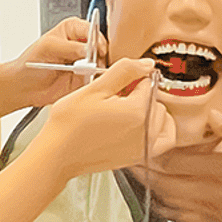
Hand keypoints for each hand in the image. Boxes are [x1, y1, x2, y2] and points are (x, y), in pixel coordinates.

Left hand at [6, 16, 106, 105]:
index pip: (92, 29)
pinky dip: (96, 81)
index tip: (97, 48)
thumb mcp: (47, 47)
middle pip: (101, 46)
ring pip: (102, 63)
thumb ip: (69, 47)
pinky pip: (97, 79)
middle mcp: (81, 45)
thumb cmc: (31, 63)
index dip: (97, 38)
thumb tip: (87, 49)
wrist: (24, 87)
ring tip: (88, 73)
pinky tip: (88, 82)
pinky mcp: (86, 79)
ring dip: (98, 69)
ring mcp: (85, 63)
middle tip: (92, 63)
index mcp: (72, 30)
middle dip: (100, 55)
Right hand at [36, 58, 176, 178]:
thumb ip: (125, 71)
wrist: (58, 154)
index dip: (131, 81)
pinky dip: (157, 131)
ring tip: (127, 112)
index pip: (147, 83)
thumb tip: (147, 63)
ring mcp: (144, 147)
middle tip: (117, 99)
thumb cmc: (70, 123)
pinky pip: (163, 141)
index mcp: (138, 112)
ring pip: (163, 120)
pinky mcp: (139, 158)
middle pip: (157, 101)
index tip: (116, 87)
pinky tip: (138, 127)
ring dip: (151, 112)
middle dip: (141, 97)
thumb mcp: (95, 88)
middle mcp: (147, 132)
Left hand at [134, 110, 221, 221]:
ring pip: (171, 201)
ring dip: (150, 188)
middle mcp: (215, 193)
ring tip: (136, 175)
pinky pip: (183, 217)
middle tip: (126, 159)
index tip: (138, 143)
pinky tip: (155, 198)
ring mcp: (214, 209)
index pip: (177, 162)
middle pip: (167, 183)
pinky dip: (165, 207)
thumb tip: (212, 117)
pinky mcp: (217, 219)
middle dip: (144, 172)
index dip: (154, 154)